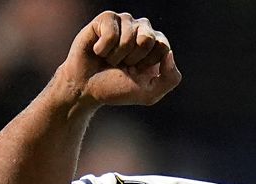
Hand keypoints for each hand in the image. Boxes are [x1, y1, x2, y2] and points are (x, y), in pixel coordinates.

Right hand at [58, 11, 180, 107]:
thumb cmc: (117, 88)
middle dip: (133, 59)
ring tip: (109, 60)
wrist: (85, 87)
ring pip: (128, 36)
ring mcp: (125, 22)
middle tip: (122, 65)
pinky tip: (98, 51)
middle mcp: (143, 30)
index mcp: (157, 45)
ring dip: (116, 56)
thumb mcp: (149, 93)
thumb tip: (170, 53)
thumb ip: (170, 78)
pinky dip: (103, 48)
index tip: (137, 72)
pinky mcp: (106, 19)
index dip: (148, 64)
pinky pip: (111, 32)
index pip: (163, 47)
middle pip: (148, 39)